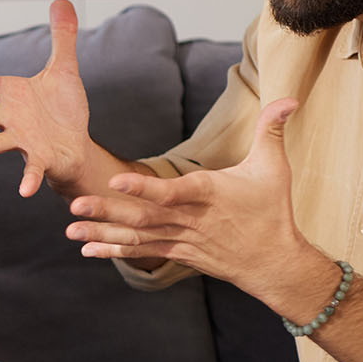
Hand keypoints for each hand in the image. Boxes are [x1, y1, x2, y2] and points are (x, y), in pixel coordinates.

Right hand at [0, 0, 92, 197]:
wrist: (78, 146)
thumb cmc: (65, 111)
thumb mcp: (65, 69)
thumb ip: (61, 37)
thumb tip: (61, 0)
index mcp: (9, 94)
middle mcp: (9, 118)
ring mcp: (22, 140)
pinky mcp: (40, 158)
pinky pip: (32, 169)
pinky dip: (28, 180)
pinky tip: (25, 192)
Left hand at [66, 99, 312, 299]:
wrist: (274, 263)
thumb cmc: (273, 211)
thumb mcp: (274, 167)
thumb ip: (272, 129)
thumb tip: (290, 98)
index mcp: (209, 195)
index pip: (174, 192)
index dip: (145, 188)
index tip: (117, 181)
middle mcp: (191, 220)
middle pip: (145, 216)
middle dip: (108, 211)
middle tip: (75, 203)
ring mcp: (183, 240)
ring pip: (138, 237)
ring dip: (104, 233)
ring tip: (71, 229)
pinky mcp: (179, 253)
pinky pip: (143, 252)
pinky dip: (115, 250)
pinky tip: (88, 248)